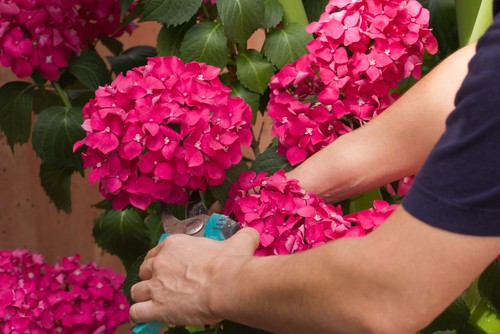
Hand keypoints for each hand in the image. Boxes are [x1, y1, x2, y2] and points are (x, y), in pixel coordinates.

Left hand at [129, 228, 259, 324]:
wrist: (227, 285)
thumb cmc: (231, 264)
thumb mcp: (239, 243)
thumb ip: (243, 237)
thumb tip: (252, 234)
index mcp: (175, 245)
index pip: (157, 251)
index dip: (162, 261)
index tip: (170, 269)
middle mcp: (160, 262)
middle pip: (145, 269)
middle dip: (152, 278)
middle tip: (165, 285)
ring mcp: (156, 285)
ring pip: (137, 290)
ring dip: (144, 296)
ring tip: (155, 302)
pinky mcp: (157, 307)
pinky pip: (137, 312)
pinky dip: (141, 315)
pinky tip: (150, 316)